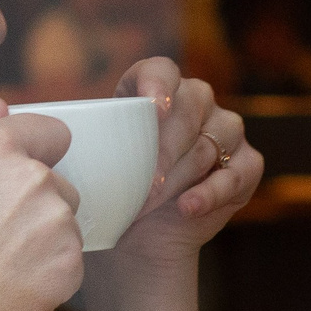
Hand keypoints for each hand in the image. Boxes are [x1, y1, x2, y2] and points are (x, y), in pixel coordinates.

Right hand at [0, 98, 85, 310]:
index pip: (51, 130)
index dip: (37, 153)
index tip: (16, 179)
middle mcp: (34, 177)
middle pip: (58, 181)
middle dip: (35, 204)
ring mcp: (57, 221)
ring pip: (64, 223)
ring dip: (43, 239)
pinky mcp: (72, 263)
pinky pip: (69, 260)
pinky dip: (49, 273)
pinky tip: (11, 286)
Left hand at [107, 58, 262, 267]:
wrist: (141, 240)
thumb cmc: (115, 193)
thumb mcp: (100, 163)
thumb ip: (95, 143)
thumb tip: (63, 137)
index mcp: (157, 88)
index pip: (161, 70)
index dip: (158, 85)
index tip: (153, 108)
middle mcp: (197, 100)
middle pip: (186, 113)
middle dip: (161, 151)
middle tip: (140, 185)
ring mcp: (226, 130)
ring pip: (207, 146)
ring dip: (176, 179)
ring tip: (148, 204)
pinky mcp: (247, 165)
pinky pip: (237, 173)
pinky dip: (211, 193)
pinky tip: (188, 207)